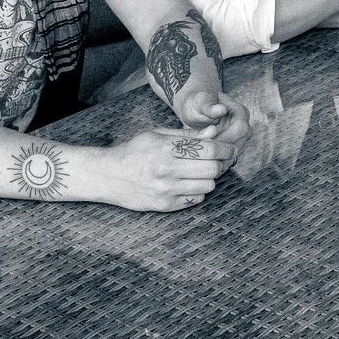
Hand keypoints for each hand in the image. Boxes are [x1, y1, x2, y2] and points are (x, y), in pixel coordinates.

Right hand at [100, 127, 229, 212]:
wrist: (108, 175)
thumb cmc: (134, 151)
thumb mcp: (157, 134)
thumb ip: (186, 135)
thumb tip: (213, 132)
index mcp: (166, 149)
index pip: (209, 149)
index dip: (225, 149)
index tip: (229, 149)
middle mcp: (167, 170)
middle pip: (212, 169)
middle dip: (221, 163)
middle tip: (220, 160)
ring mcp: (166, 190)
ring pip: (207, 186)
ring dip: (210, 178)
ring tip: (202, 172)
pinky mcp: (164, 206)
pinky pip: (195, 199)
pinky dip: (198, 191)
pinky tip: (190, 183)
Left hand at [172, 65, 249, 161]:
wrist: (196, 109)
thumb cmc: (197, 103)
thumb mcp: (200, 102)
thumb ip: (209, 106)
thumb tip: (222, 110)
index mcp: (240, 111)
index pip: (240, 128)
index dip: (224, 137)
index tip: (206, 142)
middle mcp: (244, 125)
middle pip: (239, 143)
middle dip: (220, 151)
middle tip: (202, 154)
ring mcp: (241, 137)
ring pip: (234, 154)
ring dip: (218, 158)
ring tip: (201, 160)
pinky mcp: (234, 147)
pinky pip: (228, 158)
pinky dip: (217, 161)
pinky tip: (204, 163)